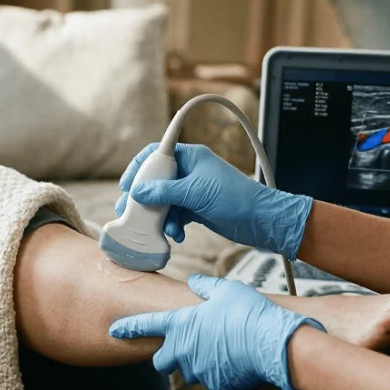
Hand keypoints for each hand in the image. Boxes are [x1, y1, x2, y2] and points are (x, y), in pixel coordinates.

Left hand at [109, 275, 323, 389]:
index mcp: (181, 324)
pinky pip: (211, 380)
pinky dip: (217, 372)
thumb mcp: (226, 290)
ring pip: (188, 371)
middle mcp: (184, 350)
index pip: (145, 325)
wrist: (274, 345)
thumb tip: (194, 282)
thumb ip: (205, 286)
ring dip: (195, 363)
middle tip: (180, 346)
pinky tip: (234, 360)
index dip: (128, 327)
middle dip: (165, 356)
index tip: (114, 330)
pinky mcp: (217, 385)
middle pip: (161, 361)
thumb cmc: (249, 312)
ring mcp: (199, 370)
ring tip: (217, 348)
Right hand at [115, 143, 313, 260]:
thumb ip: (165, 192)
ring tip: (160, 229)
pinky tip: (177, 235)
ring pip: (165, 201)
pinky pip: (176, 215)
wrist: (262, 221)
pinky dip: (173, 225)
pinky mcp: (197, 209)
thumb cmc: (236, 199)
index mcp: (191, 157)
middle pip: (157, 181)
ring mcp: (193, 191)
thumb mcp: (196, 193)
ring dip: (160, 217)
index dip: (139, 168)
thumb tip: (137, 192)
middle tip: (129, 212)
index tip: (127, 185)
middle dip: (144, 199)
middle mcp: (190, 171)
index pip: (157, 154)